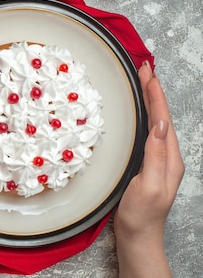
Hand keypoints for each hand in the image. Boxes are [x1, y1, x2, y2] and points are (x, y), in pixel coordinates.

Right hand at [114, 61, 184, 277]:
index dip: (155, 94)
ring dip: (149, 101)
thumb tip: (161, 125)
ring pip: (155, 122)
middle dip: (153, 91)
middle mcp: (167, 156)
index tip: (147, 73)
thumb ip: (156, 156)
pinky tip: (137, 113)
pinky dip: (143, 116)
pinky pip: (147, 132)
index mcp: (170, 159)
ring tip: (141, 83)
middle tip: (143, 69)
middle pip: (161, 116)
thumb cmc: (141, 215)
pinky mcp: (147, 164)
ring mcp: (158, 160)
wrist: (138, 237)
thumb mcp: (148, 186)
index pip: (163, 119)